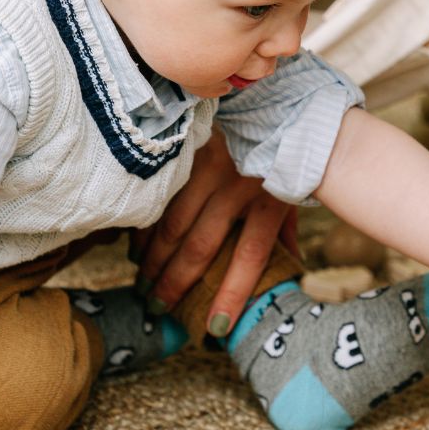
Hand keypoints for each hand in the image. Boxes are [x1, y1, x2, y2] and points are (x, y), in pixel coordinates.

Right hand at [133, 127, 296, 335]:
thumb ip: (287, 233)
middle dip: (176, 281)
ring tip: (143, 280)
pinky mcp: (189, 151)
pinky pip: (160, 195)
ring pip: (172, 222)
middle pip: (201, 245)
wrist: (271, 102)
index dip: (232, 293)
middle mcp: (237, 185)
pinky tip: (137, 245)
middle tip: (158, 305)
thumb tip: (291, 272)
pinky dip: (146, 224)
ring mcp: (210, 167)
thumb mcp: (292, 194)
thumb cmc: (283, 156)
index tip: (217, 327)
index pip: (251, 256)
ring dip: (154, 257)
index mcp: (269, 200)